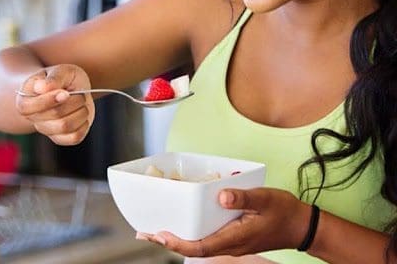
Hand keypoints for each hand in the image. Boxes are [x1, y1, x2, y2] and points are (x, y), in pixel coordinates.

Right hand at [15, 64, 94, 145]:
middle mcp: (33, 118)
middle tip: (79, 93)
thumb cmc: (62, 78)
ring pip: (65, 127)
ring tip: (81, 103)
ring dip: (80, 112)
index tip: (66, 92)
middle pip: (55, 115)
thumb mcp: (60, 71)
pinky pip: (74, 138)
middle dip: (74, 101)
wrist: (70, 88)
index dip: (52, 99)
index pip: (32, 106)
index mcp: (25, 100)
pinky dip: (84, 124)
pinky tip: (82, 114)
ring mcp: (46, 130)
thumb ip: (53, 78)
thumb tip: (42, 88)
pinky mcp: (61, 138)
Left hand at [137, 187, 310, 257]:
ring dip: (177, 238)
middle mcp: (229, 244)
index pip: (200, 247)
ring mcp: (231, 242)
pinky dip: (190, 233)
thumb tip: (220, 196)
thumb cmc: (282, 211)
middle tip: (145, 232)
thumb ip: (243, 197)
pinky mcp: (233, 237)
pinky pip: (207, 238)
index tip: (160, 235)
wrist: (299, 225)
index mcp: (235, 237)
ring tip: (156, 229)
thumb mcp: (264, 199)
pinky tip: (184, 224)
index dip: (178, 243)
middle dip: (168, 242)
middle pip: (194, 248)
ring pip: (199, 244)